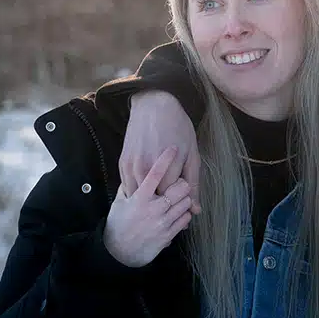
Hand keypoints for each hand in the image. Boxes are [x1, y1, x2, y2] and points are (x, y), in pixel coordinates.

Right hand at [104, 148, 192, 267]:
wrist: (120, 252)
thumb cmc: (118, 224)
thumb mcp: (119, 203)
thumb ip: (127, 186)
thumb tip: (133, 171)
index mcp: (139, 198)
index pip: (155, 173)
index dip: (165, 159)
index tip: (172, 148)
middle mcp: (152, 209)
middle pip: (179, 188)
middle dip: (182, 183)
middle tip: (179, 182)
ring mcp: (162, 222)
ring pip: (186, 203)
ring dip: (184, 198)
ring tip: (178, 198)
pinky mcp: (168, 234)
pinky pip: (185, 218)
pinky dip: (185, 213)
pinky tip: (177, 212)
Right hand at [120, 91, 201, 214]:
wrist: (153, 106)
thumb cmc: (178, 128)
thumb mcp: (192, 155)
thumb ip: (194, 184)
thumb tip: (196, 211)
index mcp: (169, 169)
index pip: (172, 200)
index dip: (177, 199)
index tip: (180, 193)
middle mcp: (148, 170)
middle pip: (155, 200)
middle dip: (163, 201)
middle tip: (169, 191)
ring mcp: (133, 167)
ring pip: (140, 196)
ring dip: (148, 197)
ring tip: (157, 190)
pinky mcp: (122, 163)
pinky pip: (128, 186)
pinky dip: (136, 189)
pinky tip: (145, 184)